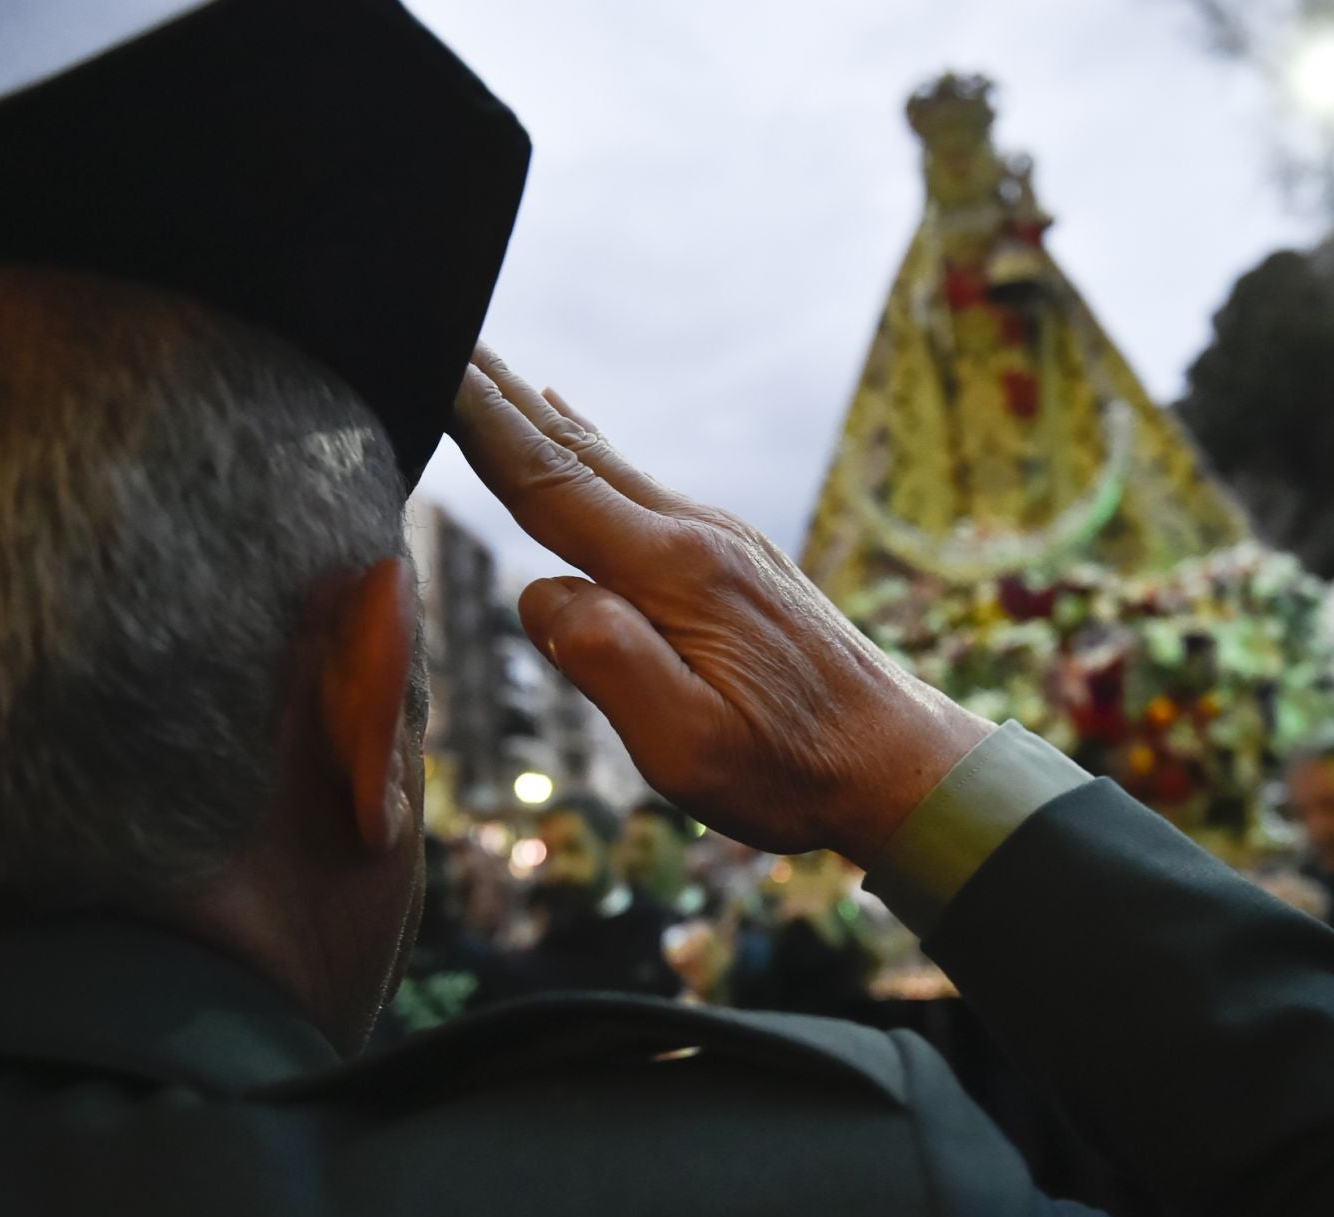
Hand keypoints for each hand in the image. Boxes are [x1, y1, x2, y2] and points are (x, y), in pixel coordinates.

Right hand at [450, 347, 992, 865]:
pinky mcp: (737, 560)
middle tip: (442, 331)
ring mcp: (722, 540)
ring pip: (609, 464)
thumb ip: (606, 660)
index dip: (481, 422)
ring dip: (541, 417)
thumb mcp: (685, 745)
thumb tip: (540, 591)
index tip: (431, 361)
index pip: (549, 483)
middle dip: (500, 393)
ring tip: (490, 374)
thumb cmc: (793, 768)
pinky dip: (588, 454)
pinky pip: (639, 489)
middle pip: (574, 451)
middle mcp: (697, 534)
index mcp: (672, 572)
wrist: (902, 763)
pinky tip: (578, 440)